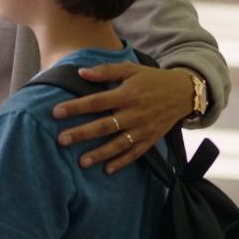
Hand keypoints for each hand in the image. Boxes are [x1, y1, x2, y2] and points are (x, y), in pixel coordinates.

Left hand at [51, 64, 194, 173]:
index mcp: (126, 94)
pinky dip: (122, 162)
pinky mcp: (150, 139)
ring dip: (99, 153)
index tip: (56, 112)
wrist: (183, 93)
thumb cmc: (151, 79)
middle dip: (82, 133)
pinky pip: (134, 153)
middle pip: (104, 125)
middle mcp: (134, 113)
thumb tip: (80, 72)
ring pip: (118, 144)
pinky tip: (107, 169)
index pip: (96, 102)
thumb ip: (105, 71)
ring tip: (81, 162)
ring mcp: (142, 129)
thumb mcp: (130, 69)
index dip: (76, 107)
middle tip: (61, 140)